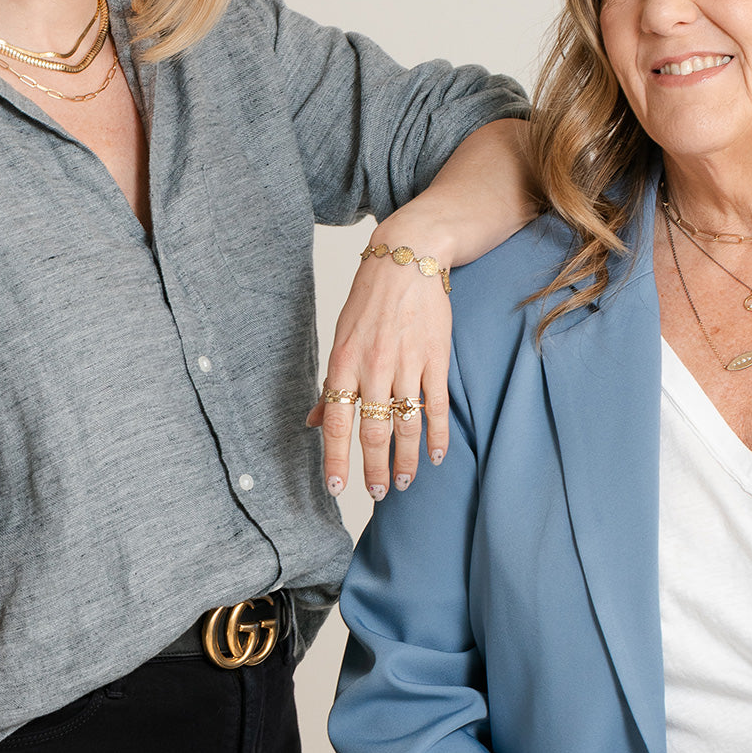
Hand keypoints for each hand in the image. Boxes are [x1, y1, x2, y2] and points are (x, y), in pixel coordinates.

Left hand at [306, 216, 452, 499]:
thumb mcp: (340, 337)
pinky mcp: (436, 358)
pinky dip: (437, 435)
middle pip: (372, 430)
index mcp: (344, 362)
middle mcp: (374, 366)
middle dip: (374, 468)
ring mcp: (407, 364)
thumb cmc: (370, 299)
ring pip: (406, 424)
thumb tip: (314, 421)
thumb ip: (332, 383)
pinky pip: (436, 406)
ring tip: (405, 482)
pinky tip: (436, 456)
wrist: (407, 259)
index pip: (337, 421)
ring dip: (406, 459)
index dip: (336, 458)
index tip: (337, 488)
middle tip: (378, 494)